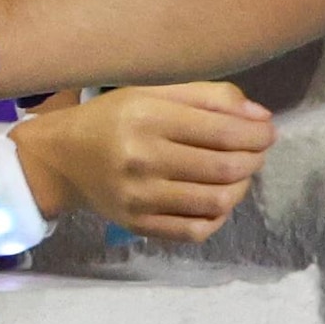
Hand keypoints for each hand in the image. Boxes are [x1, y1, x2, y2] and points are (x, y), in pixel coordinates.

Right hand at [21, 82, 272, 242]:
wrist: (59, 159)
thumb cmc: (113, 119)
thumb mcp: (153, 92)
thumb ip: (209, 97)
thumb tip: (261, 118)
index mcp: (147, 118)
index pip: (226, 133)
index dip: (259, 135)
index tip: (265, 133)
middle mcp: (141, 159)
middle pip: (227, 168)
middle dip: (254, 159)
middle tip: (253, 153)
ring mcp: (138, 197)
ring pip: (218, 202)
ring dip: (241, 188)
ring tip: (236, 175)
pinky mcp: (136, 224)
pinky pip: (195, 230)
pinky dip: (217, 217)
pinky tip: (214, 201)